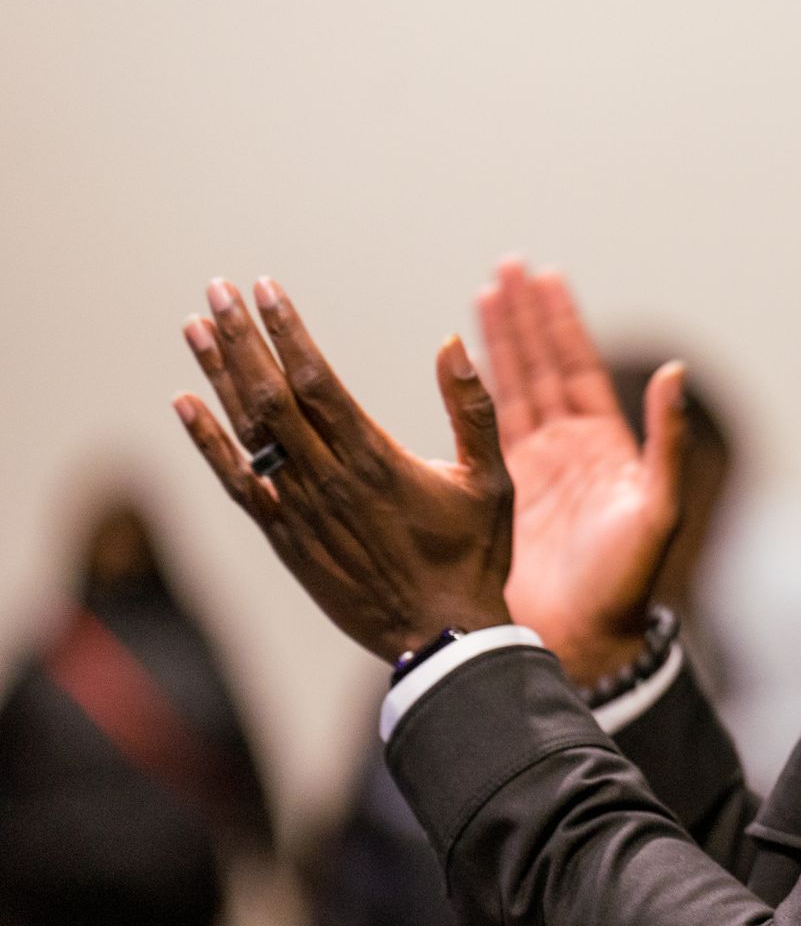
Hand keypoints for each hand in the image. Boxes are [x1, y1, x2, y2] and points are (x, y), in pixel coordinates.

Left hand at [173, 278, 513, 661]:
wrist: (440, 637)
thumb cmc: (473, 556)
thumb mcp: (492, 479)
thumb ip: (474, 409)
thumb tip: (453, 343)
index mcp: (377, 459)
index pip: (318, 381)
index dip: (287, 332)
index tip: (265, 288)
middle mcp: (329, 479)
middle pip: (272, 396)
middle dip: (243, 339)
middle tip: (217, 290)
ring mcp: (300, 509)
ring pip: (249, 431)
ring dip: (219, 376)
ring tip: (196, 327)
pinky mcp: (285, 537)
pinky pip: (236, 482)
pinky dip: (207, 442)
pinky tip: (184, 403)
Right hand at [477, 260, 687, 682]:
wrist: (585, 641)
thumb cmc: (627, 583)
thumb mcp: (657, 509)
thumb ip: (666, 441)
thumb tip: (675, 373)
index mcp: (607, 446)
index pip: (579, 367)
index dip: (562, 323)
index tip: (545, 277)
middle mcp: (570, 449)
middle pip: (543, 367)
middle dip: (525, 318)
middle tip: (506, 268)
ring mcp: (535, 468)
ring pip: (513, 390)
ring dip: (500, 343)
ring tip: (484, 295)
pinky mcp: (502, 493)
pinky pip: (484, 430)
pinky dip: (473, 394)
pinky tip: (460, 365)